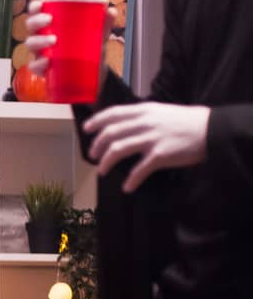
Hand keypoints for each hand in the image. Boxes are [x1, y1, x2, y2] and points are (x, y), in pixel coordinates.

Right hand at [22, 0, 119, 77]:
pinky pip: (35, 66)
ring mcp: (41, 53)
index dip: (35, 7)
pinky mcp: (44, 70)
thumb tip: (110, 11)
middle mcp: (42, 37)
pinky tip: (47, 62)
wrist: (90, 73)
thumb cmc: (87, 48)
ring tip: (54, 41)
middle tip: (49, 20)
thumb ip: (104, 22)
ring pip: (31, 45)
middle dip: (36, 22)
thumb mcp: (97, 34)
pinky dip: (38, 64)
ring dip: (39, 41)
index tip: (41, 5)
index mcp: (50, 25)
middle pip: (31, 27)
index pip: (37, 13)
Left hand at [83, 102, 209, 191]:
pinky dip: (130, 181)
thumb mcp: (161, 111)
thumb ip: (142, 117)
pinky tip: (127, 187)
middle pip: (110, 134)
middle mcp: (144, 123)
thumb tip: (123, 126)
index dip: (96, 121)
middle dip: (97, 146)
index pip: (113, 113)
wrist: (212, 129)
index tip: (86, 130)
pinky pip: (138, 170)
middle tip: (94, 156)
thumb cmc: (187, 121)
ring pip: (118, 150)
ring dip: (106, 163)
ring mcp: (151, 139)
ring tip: (102, 172)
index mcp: (144, 110)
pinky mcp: (160, 155)